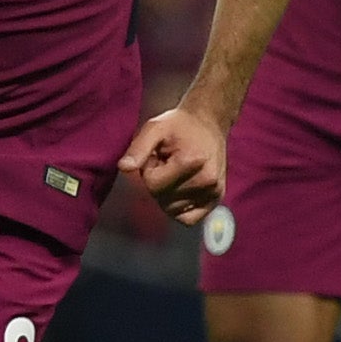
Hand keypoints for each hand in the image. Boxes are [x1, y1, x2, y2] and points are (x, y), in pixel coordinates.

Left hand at [118, 105, 226, 224]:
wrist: (209, 122)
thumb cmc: (179, 125)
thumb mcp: (154, 128)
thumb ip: (138, 149)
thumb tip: (123, 168)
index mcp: (191, 162)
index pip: (152, 185)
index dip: (149, 171)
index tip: (158, 157)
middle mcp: (206, 180)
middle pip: (162, 199)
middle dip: (158, 183)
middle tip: (168, 163)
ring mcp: (214, 192)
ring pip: (172, 210)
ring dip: (168, 194)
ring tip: (177, 172)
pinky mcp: (217, 199)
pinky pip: (188, 219)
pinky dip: (179, 209)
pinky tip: (182, 189)